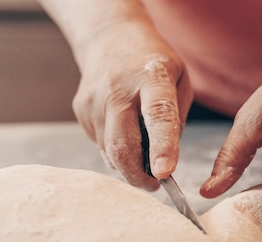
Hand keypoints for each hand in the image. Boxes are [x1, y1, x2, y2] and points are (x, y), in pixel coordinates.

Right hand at [73, 18, 192, 188]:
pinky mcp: (81, 109)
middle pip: (122, 145)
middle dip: (137, 175)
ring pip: (109, 150)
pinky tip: (123, 132)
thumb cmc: (152, 62)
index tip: (165, 173)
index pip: (158, 116)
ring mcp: (94, 100)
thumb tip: (165, 158)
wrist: (109, 36)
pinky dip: (115, 149)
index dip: (162, 147)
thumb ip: (176, 118)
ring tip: (141, 154)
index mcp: (152, 79)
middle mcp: (118, 89)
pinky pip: (100, 143)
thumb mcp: (180, 79)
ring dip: (127, 163)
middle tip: (153, 184)